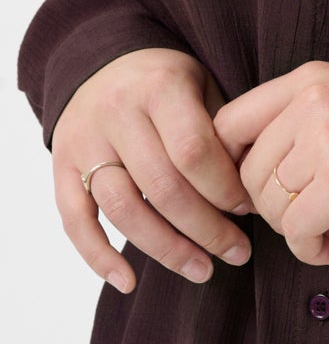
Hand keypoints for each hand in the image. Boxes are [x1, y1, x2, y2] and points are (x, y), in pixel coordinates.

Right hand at [51, 47, 263, 294]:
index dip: (224, 188)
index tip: (249, 209)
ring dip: (166, 249)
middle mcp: (117, 114)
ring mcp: (84, 142)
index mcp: (159, 87)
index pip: (194, 151)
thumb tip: (252, 193)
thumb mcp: (201, 85)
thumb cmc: (166, 82)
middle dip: (205, 228)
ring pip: (123, 210)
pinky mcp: (60, 167)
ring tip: (203, 270)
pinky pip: (75, 221)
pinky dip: (98, 257)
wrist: (102, 61)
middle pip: (162, 187)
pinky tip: (128, 282)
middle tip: (237, 252)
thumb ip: (221, 131)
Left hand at [213, 61, 328, 265]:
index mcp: (308, 79)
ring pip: (272, 203)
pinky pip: (297, 228)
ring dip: (294, 229)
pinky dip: (308, 248)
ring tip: (328, 231)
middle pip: (250, 171)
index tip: (253, 188)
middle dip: (270, 207)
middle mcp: (312, 102)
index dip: (231, 163)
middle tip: (301, 218)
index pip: (231, 121)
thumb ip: (292, 119)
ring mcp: (327, 140)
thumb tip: (237, 168)